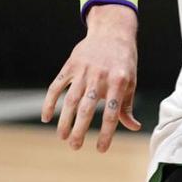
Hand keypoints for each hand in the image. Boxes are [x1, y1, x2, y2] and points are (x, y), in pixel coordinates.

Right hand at [41, 4, 141, 150]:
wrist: (112, 32)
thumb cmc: (124, 61)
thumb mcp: (131, 81)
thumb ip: (127, 105)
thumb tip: (134, 127)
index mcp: (120, 82)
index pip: (112, 113)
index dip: (107, 133)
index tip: (101, 149)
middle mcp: (100, 77)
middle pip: (88, 109)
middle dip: (80, 130)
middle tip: (75, 147)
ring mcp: (84, 71)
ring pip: (71, 100)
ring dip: (65, 120)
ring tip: (62, 137)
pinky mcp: (70, 66)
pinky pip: (57, 86)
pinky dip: (50, 102)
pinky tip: (47, 118)